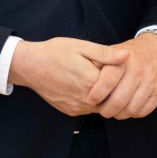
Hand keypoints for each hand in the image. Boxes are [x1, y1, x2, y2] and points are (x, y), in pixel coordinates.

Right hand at [10, 37, 128, 116]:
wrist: (30, 66)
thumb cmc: (55, 52)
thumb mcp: (81, 46)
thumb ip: (105, 54)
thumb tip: (126, 56)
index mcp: (89, 81)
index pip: (118, 81)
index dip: (119, 70)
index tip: (114, 61)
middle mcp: (84, 99)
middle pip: (113, 96)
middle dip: (115, 85)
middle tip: (110, 71)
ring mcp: (77, 108)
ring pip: (102, 105)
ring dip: (105, 94)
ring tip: (99, 77)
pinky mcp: (71, 111)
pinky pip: (90, 109)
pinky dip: (95, 99)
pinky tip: (89, 86)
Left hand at [91, 32, 156, 119]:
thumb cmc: (131, 54)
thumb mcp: (115, 50)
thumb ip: (100, 63)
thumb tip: (84, 78)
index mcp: (125, 59)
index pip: (108, 80)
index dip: (96, 94)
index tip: (91, 99)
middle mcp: (140, 70)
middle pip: (119, 101)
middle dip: (106, 110)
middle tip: (102, 110)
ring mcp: (152, 81)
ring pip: (131, 109)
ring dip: (120, 114)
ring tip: (115, 109)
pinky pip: (144, 111)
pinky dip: (133, 113)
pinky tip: (128, 107)